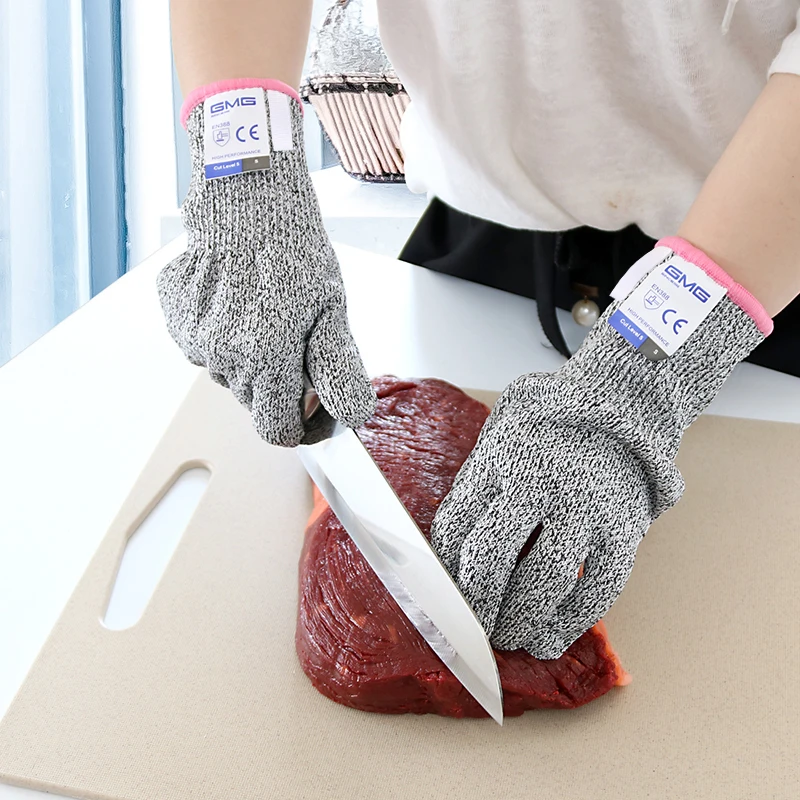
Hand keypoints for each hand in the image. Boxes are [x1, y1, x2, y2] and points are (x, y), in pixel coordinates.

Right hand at [157, 87, 374, 445]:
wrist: (247, 196)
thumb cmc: (295, 251)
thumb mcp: (333, 310)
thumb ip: (338, 370)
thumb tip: (352, 417)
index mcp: (264, 359)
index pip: (276, 430)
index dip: (299, 425)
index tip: (312, 408)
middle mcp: (220, 357)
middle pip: (254, 402)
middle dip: (279, 384)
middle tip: (297, 340)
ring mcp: (192, 338)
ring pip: (230, 374)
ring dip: (251, 358)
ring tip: (267, 311)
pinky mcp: (176, 318)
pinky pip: (204, 346)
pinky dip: (224, 334)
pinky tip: (238, 300)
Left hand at [432, 239, 769, 657]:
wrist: (626, 400)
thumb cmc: (550, 422)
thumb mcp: (501, 434)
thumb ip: (475, 483)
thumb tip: (443, 550)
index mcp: (503, 456)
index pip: (456, 526)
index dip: (442, 569)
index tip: (439, 594)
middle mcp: (543, 480)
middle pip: (493, 558)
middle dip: (473, 603)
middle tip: (468, 628)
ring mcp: (587, 506)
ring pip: (544, 581)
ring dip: (518, 620)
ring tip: (505, 637)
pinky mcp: (624, 529)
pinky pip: (597, 590)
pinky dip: (568, 625)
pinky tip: (546, 640)